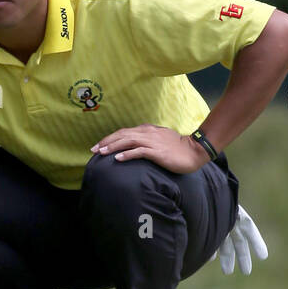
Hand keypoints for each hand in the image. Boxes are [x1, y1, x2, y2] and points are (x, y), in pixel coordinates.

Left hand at [90, 124, 207, 173]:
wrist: (194, 151)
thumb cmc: (177, 148)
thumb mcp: (160, 139)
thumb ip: (147, 139)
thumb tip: (134, 145)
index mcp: (147, 130)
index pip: (124, 132)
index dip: (110, 138)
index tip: (98, 146)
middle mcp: (147, 133)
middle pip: (122, 135)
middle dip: (106, 142)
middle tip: (93, 150)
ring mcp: (152, 142)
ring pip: (127, 141)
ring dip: (113, 147)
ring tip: (101, 153)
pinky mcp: (157, 152)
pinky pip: (139, 152)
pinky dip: (127, 154)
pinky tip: (117, 159)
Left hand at [213, 204, 268, 274]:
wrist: (193, 187)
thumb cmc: (206, 198)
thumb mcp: (216, 212)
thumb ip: (218, 226)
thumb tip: (214, 250)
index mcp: (235, 212)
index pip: (249, 228)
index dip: (256, 242)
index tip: (263, 256)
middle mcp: (228, 218)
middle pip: (238, 240)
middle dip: (242, 256)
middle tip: (246, 272)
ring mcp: (218, 221)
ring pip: (225, 242)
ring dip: (227, 257)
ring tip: (227, 272)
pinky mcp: (207, 223)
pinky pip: (213, 238)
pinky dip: (212, 248)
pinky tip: (211, 259)